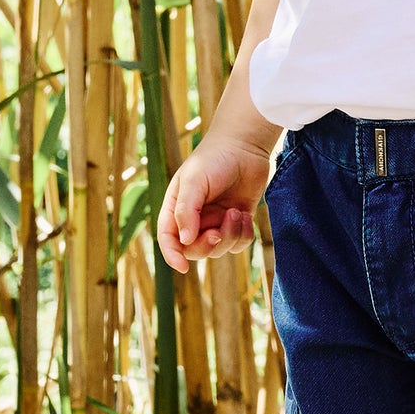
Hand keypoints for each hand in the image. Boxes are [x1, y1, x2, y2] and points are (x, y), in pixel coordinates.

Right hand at [156, 133, 273, 272]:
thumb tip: (185, 241)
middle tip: (218, 231)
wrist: (245, 146)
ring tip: (236, 212)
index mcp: (176, 208)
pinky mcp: (237, 222)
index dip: (172, 255)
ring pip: (219, 249)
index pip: (168, 239)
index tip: (183, 267)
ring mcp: (216, 221)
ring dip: (230, 236)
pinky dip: (243, 234)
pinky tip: (245, 214)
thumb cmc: (214, 158)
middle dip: (207, 245)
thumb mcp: (194, 181)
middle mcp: (195, 218)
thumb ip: (186, 210)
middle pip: (194, 250)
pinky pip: (238, 244)